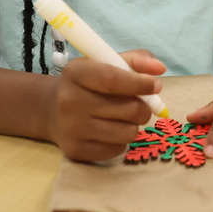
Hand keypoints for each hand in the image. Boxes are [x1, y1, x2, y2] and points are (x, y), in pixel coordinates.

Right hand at [43, 50, 166, 161]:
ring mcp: (71, 128)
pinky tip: (110, 130)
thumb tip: (159, 69)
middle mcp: (69, 100)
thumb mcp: (107, 63)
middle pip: (128, 109)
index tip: (156, 86)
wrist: (53, 110)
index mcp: (76, 72)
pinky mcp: (75, 151)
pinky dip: (121, 141)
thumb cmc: (89, 83)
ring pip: (127, 132)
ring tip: (123, 117)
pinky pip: (117, 149)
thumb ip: (136, 60)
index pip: (112, 79)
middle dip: (144, 107)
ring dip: (134, 125)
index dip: (140, 83)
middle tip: (141, 104)